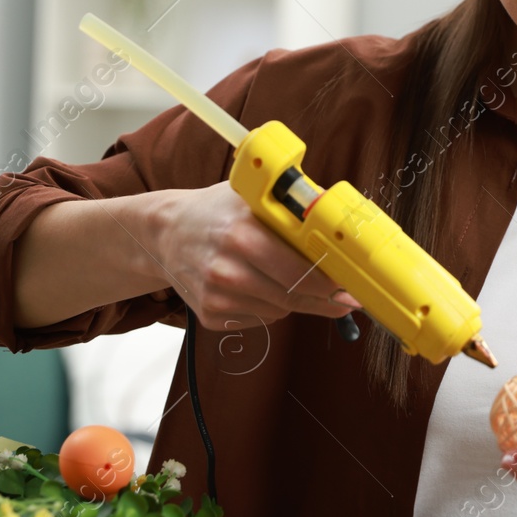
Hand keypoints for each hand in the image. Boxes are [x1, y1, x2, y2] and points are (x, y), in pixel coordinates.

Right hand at [147, 183, 361, 330]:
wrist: (165, 233)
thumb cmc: (216, 210)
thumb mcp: (251, 197)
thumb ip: (293, 208)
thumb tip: (337, 221)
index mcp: (242, 236)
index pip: (299, 272)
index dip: (330, 284)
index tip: (351, 289)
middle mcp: (227, 269)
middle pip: (293, 298)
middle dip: (324, 301)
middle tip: (345, 301)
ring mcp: (216, 296)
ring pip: (279, 311)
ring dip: (295, 300)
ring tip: (288, 278)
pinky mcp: (210, 315)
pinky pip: (259, 319)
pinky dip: (269, 306)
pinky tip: (259, 285)